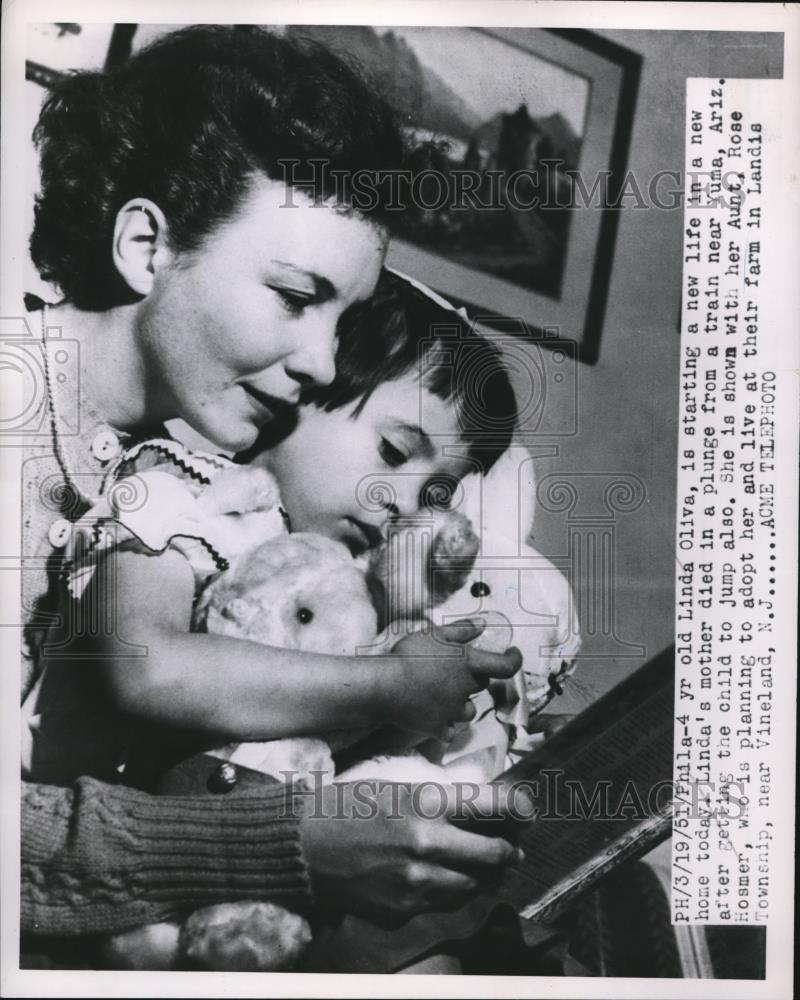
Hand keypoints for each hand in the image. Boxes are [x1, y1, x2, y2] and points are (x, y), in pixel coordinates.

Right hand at [298, 780, 524, 920]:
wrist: (304, 845)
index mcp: (426, 803)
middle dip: (509, 851)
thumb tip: (483, 811)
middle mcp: (427, 843)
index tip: (529, 811)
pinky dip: (450, 893)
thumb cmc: (350, 807)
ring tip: (484, 869)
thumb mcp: (399, 788)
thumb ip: (441, 801)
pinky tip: (443, 882)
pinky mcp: (402, 911)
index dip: (520, 808)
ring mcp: (415, 882)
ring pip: (473, 886)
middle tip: (512, 849)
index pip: (493, 805)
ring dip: (483, 877)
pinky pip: (442, 904)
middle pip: (494, 853)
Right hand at [386, 620, 521, 738]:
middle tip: (453, 669)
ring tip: (443, 694)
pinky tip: (435, 716)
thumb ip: (462, 630)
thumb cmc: (410, 655)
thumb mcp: (435, 634)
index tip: (512, 653)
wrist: (384, 685)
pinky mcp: (437, 728)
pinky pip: (449, 731)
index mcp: (469, 665)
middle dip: (473, 678)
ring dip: (461, 703)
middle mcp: (466, 691)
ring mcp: (452, 712)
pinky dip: (446, 725)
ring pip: (468, 711)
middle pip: (481, 685)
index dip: (515, 659)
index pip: (506, 666)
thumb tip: (483, 624)